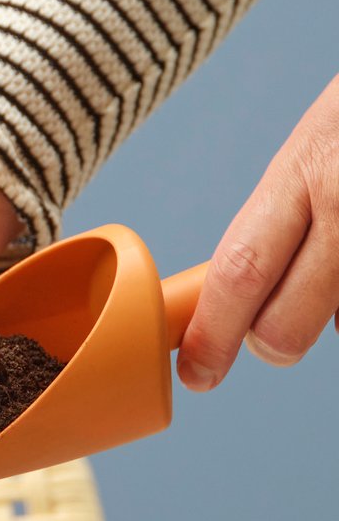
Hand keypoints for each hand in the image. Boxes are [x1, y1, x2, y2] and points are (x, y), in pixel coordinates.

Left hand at [177, 74, 338, 391]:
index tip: (196, 372)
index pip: (239, 270)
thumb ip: (286, 219)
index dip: (210, 334)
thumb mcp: (315, 149)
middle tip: (273, 332)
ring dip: (336, 312)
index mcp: (303, 170)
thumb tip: (261, 303)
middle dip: (272, 342)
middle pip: (284, 326)